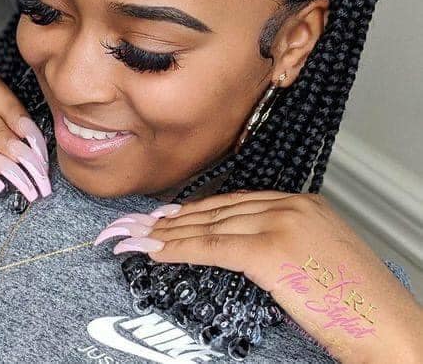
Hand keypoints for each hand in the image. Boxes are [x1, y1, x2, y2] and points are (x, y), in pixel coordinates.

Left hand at [96, 191, 422, 362]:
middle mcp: (290, 205)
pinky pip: (214, 247)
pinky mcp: (272, 250)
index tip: (169, 216)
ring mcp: (281, 223)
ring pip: (211, 226)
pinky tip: (156, 250)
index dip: (197, 211)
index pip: (236, 203)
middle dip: (175, 219)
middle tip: (141, 223)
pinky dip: (180, 248)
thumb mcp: (320, 258)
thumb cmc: (360, 304)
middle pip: (218, 210)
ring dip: (169, 233)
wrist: (392, 328)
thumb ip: (284, 243)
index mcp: (303, 204)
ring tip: (139, 237)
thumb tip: (244, 250)